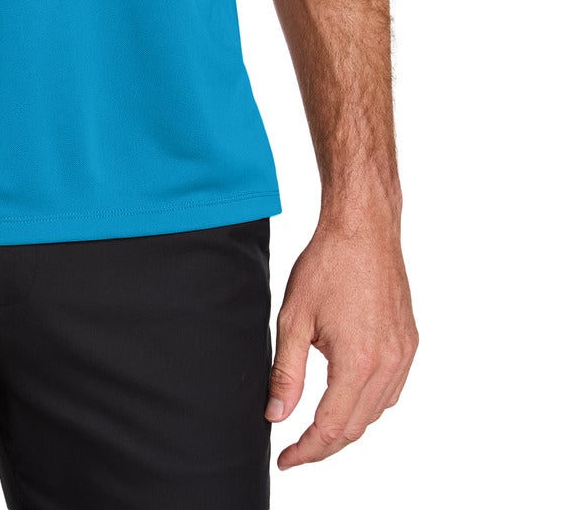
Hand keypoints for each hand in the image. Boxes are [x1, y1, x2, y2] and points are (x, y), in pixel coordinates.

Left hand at [265, 209, 417, 469]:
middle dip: (324, 445)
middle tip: (295, 450)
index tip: (285, 459)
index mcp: (359, 362)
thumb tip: (276, 416)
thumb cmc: (328, 263)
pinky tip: (347, 397)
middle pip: (356, 426)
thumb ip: (286, 372)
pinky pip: (391, 390)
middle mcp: (388, 364)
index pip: (331, 427)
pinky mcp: (409, 343)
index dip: (306, 450)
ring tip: (316, 429)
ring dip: (347, 426)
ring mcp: (404, 355)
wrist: (364, 228)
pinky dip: (368, 403)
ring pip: (376, 412)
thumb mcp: (294, 318)